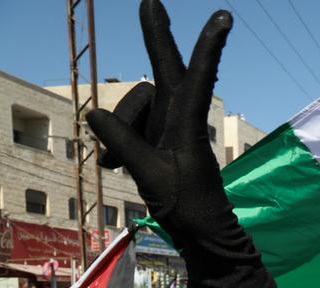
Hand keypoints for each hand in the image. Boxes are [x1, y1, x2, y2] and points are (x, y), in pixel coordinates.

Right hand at [85, 1, 274, 287]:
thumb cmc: (188, 207)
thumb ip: (123, 143)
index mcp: (189, 123)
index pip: (199, 77)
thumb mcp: (150, 175)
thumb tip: (95, 113)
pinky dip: (117, 142)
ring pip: (136, 105)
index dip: (208, 46)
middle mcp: (181, 117)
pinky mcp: (160, 137)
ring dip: (121, 130)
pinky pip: (129, 126)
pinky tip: (111, 166)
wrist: (203, 234)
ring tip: (116, 163)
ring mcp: (171, 125)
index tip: (224, 16)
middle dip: (155, 36)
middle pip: (163, 70)